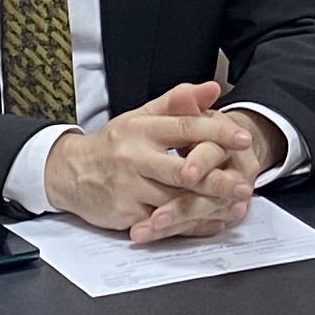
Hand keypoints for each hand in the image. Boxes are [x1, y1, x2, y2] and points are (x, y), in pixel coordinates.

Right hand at [46, 89, 267, 244]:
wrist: (69, 172)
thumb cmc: (113, 145)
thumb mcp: (140, 116)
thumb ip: (177, 102)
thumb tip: (212, 89)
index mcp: (141, 128)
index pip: (185, 128)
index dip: (217, 134)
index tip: (243, 139)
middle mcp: (134, 157)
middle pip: (183, 171)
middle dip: (218, 180)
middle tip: (245, 185)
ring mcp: (129, 187)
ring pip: (176, 201)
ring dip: (209, 207)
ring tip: (235, 207)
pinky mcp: (126, 214)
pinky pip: (165, 223)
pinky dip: (191, 225)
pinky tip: (212, 222)